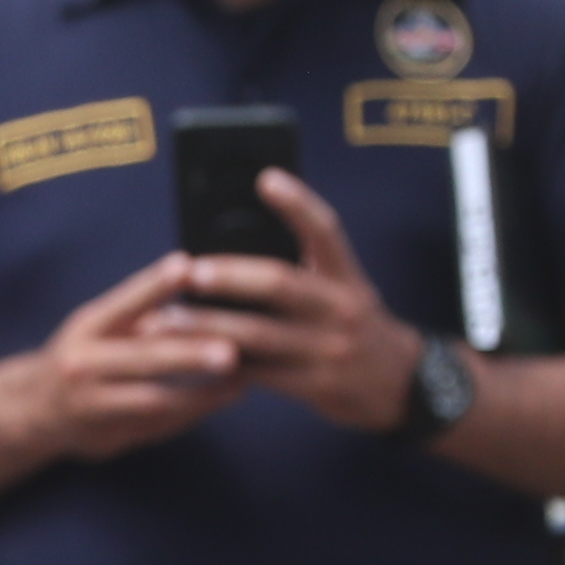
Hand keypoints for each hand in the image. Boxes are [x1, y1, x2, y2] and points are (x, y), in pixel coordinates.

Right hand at [11, 257, 243, 461]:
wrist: (34, 410)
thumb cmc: (82, 354)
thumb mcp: (97, 325)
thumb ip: (138, 311)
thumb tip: (193, 280)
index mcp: (85, 328)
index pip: (123, 302)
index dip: (154, 284)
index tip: (186, 266)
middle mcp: (83, 366)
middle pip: (142, 359)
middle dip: (188, 355)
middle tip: (229, 352)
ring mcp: (93, 406)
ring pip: (154, 402)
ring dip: (201, 394)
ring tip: (238, 383)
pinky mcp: (108, 437)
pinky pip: (158, 427)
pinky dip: (193, 413)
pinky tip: (221, 400)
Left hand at [160, 170, 424, 429]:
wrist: (401, 384)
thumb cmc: (353, 325)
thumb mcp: (344, 289)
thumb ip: (306, 268)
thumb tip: (237, 240)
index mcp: (347, 275)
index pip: (326, 230)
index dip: (297, 203)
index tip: (266, 178)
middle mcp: (342, 307)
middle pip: (281, 283)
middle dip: (230, 276)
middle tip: (188, 271)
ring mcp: (330, 349)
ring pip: (260, 335)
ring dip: (207, 326)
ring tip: (162, 320)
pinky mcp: (316, 386)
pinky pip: (260, 374)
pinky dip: (222, 364)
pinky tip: (187, 358)